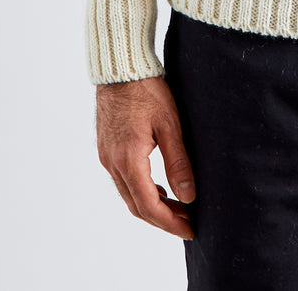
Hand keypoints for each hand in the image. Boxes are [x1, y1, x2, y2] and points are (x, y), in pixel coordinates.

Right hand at [95, 76, 195, 239]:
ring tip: (178, 207)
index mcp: (128, 160)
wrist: (121, 68)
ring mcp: (106, 157)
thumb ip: (179, 162)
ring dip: (152, 206)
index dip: (170, 222)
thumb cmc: (147, 90)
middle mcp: (112, 163)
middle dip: (163, 219)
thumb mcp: (170, 124)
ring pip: (129, 195)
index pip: (148, 206)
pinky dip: (141, 190)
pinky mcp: (107, 149)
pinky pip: (123, 180)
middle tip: (187, 222)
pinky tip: (159, 187)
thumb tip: (189, 195)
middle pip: (137, 206)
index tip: (190, 229)